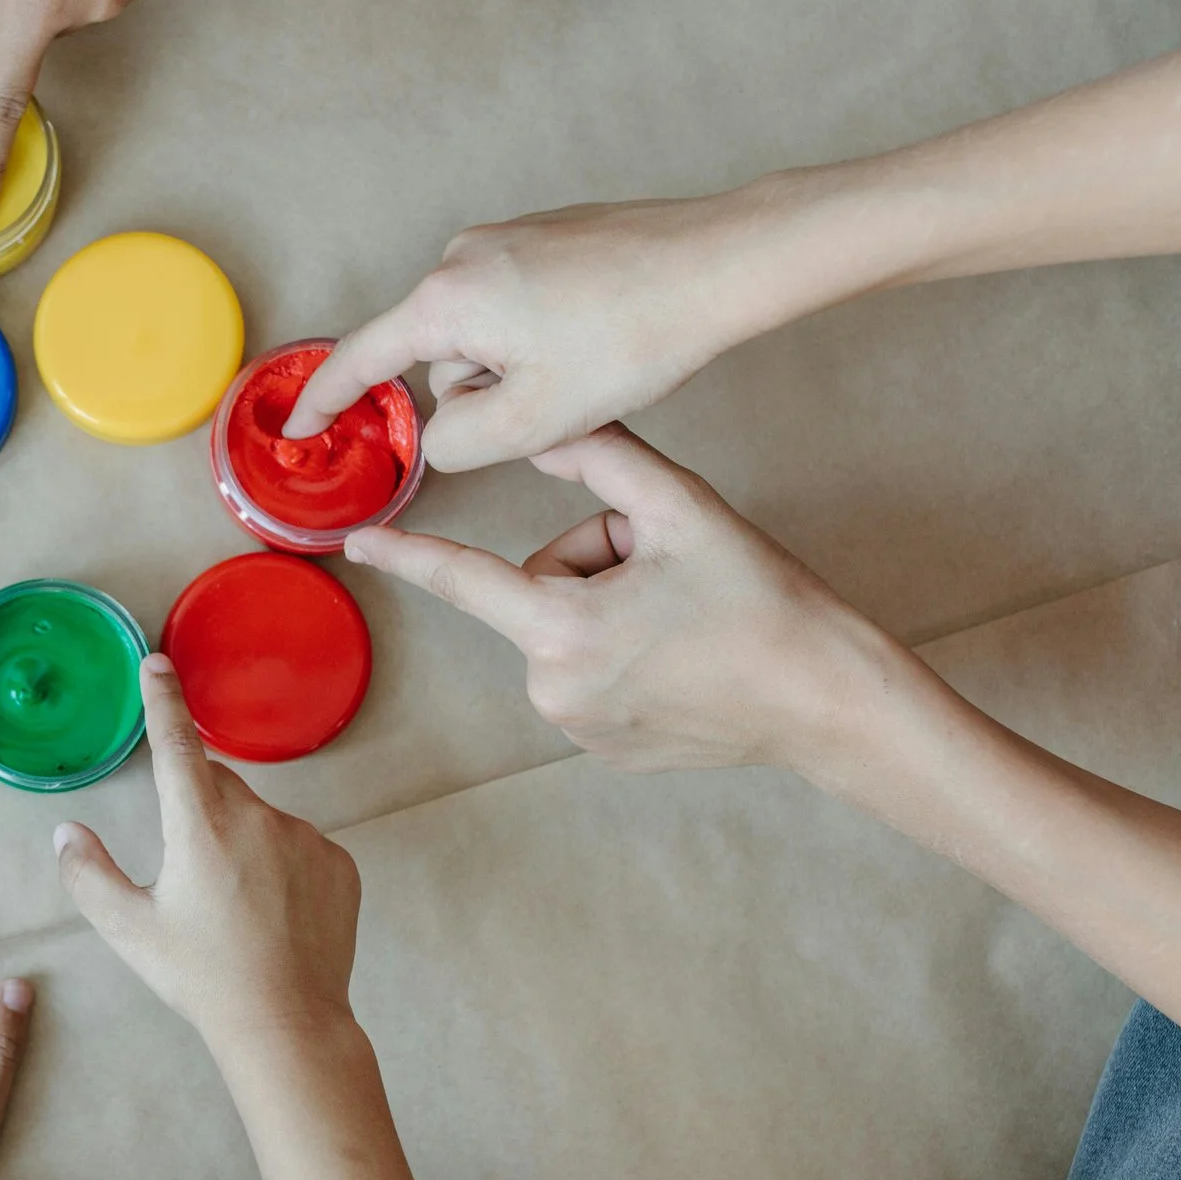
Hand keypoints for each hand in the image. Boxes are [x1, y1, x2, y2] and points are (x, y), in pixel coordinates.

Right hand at [53, 656, 362, 1050]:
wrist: (288, 1024)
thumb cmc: (204, 979)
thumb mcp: (131, 931)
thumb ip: (89, 875)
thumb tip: (65, 834)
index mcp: (199, 826)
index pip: (175, 743)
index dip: (162, 700)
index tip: (157, 663)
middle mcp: (256, 818)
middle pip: (216, 789)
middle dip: (198, 815)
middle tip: (190, 879)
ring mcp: (305, 839)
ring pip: (259, 821)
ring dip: (242, 845)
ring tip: (237, 913)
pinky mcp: (338, 864)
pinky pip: (299, 848)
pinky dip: (282, 869)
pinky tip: (273, 918)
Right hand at [285, 184, 840, 470]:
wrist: (717, 265)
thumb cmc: (632, 335)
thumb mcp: (533, 421)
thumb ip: (458, 443)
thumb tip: (441, 432)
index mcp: (446, 301)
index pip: (362, 361)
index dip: (324, 402)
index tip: (296, 428)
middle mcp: (462, 257)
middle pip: (438, 359)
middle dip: (483, 395)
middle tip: (555, 402)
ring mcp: (506, 238)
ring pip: (483, 337)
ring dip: (521, 368)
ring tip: (590, 365)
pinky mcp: (546, 236)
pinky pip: (518, 306)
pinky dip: (546, 337)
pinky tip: (599, 338)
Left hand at [344, 424, 902, 772]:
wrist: (822, 699)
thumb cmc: (760, 603)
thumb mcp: (682, 510)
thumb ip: (601, 460)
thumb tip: (545, 431)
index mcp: (562, 627)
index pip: (464, 581)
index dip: (408, 556)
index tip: (357, 546)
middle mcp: (553, 686)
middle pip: (539, 589)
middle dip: (590, 567)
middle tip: (666, 576)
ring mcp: (574, 726)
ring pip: (562, 632)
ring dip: (606, 611)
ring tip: (680, 620)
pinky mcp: (598, 748)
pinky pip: (584, 675)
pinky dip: (620, 655)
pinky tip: (679, 659)